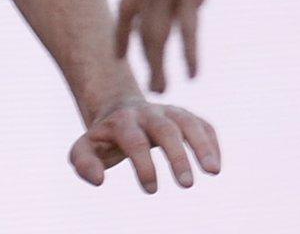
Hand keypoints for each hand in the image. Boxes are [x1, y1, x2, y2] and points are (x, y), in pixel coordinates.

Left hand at [68, 98, 220, 191]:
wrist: (118, 109)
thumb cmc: (103, 137)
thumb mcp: (86, 146)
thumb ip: (83, 161)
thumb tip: (98, 181)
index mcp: (122, 121)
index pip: (134, 140)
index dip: (143, 164)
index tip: (150, 189)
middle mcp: (147, 113)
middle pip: (164, 129)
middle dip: (176, 156)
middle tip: (186, 185)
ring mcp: (169, 112)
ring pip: (188, 122)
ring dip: (202, 146)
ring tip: (213, 172)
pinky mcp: (186, 115)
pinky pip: (203, 124)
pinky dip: (211, 142)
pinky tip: (215, 165)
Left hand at [115, 0, 232, 91]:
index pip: (126, 10)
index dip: (121, 33)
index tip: (117, 55)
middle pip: (141, 30)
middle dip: (143, 60)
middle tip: (148, 88)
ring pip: (157, 34)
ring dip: (159, 65)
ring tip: (161, 90)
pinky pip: (187, 27)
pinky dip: (188, 52)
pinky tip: (193, 73)